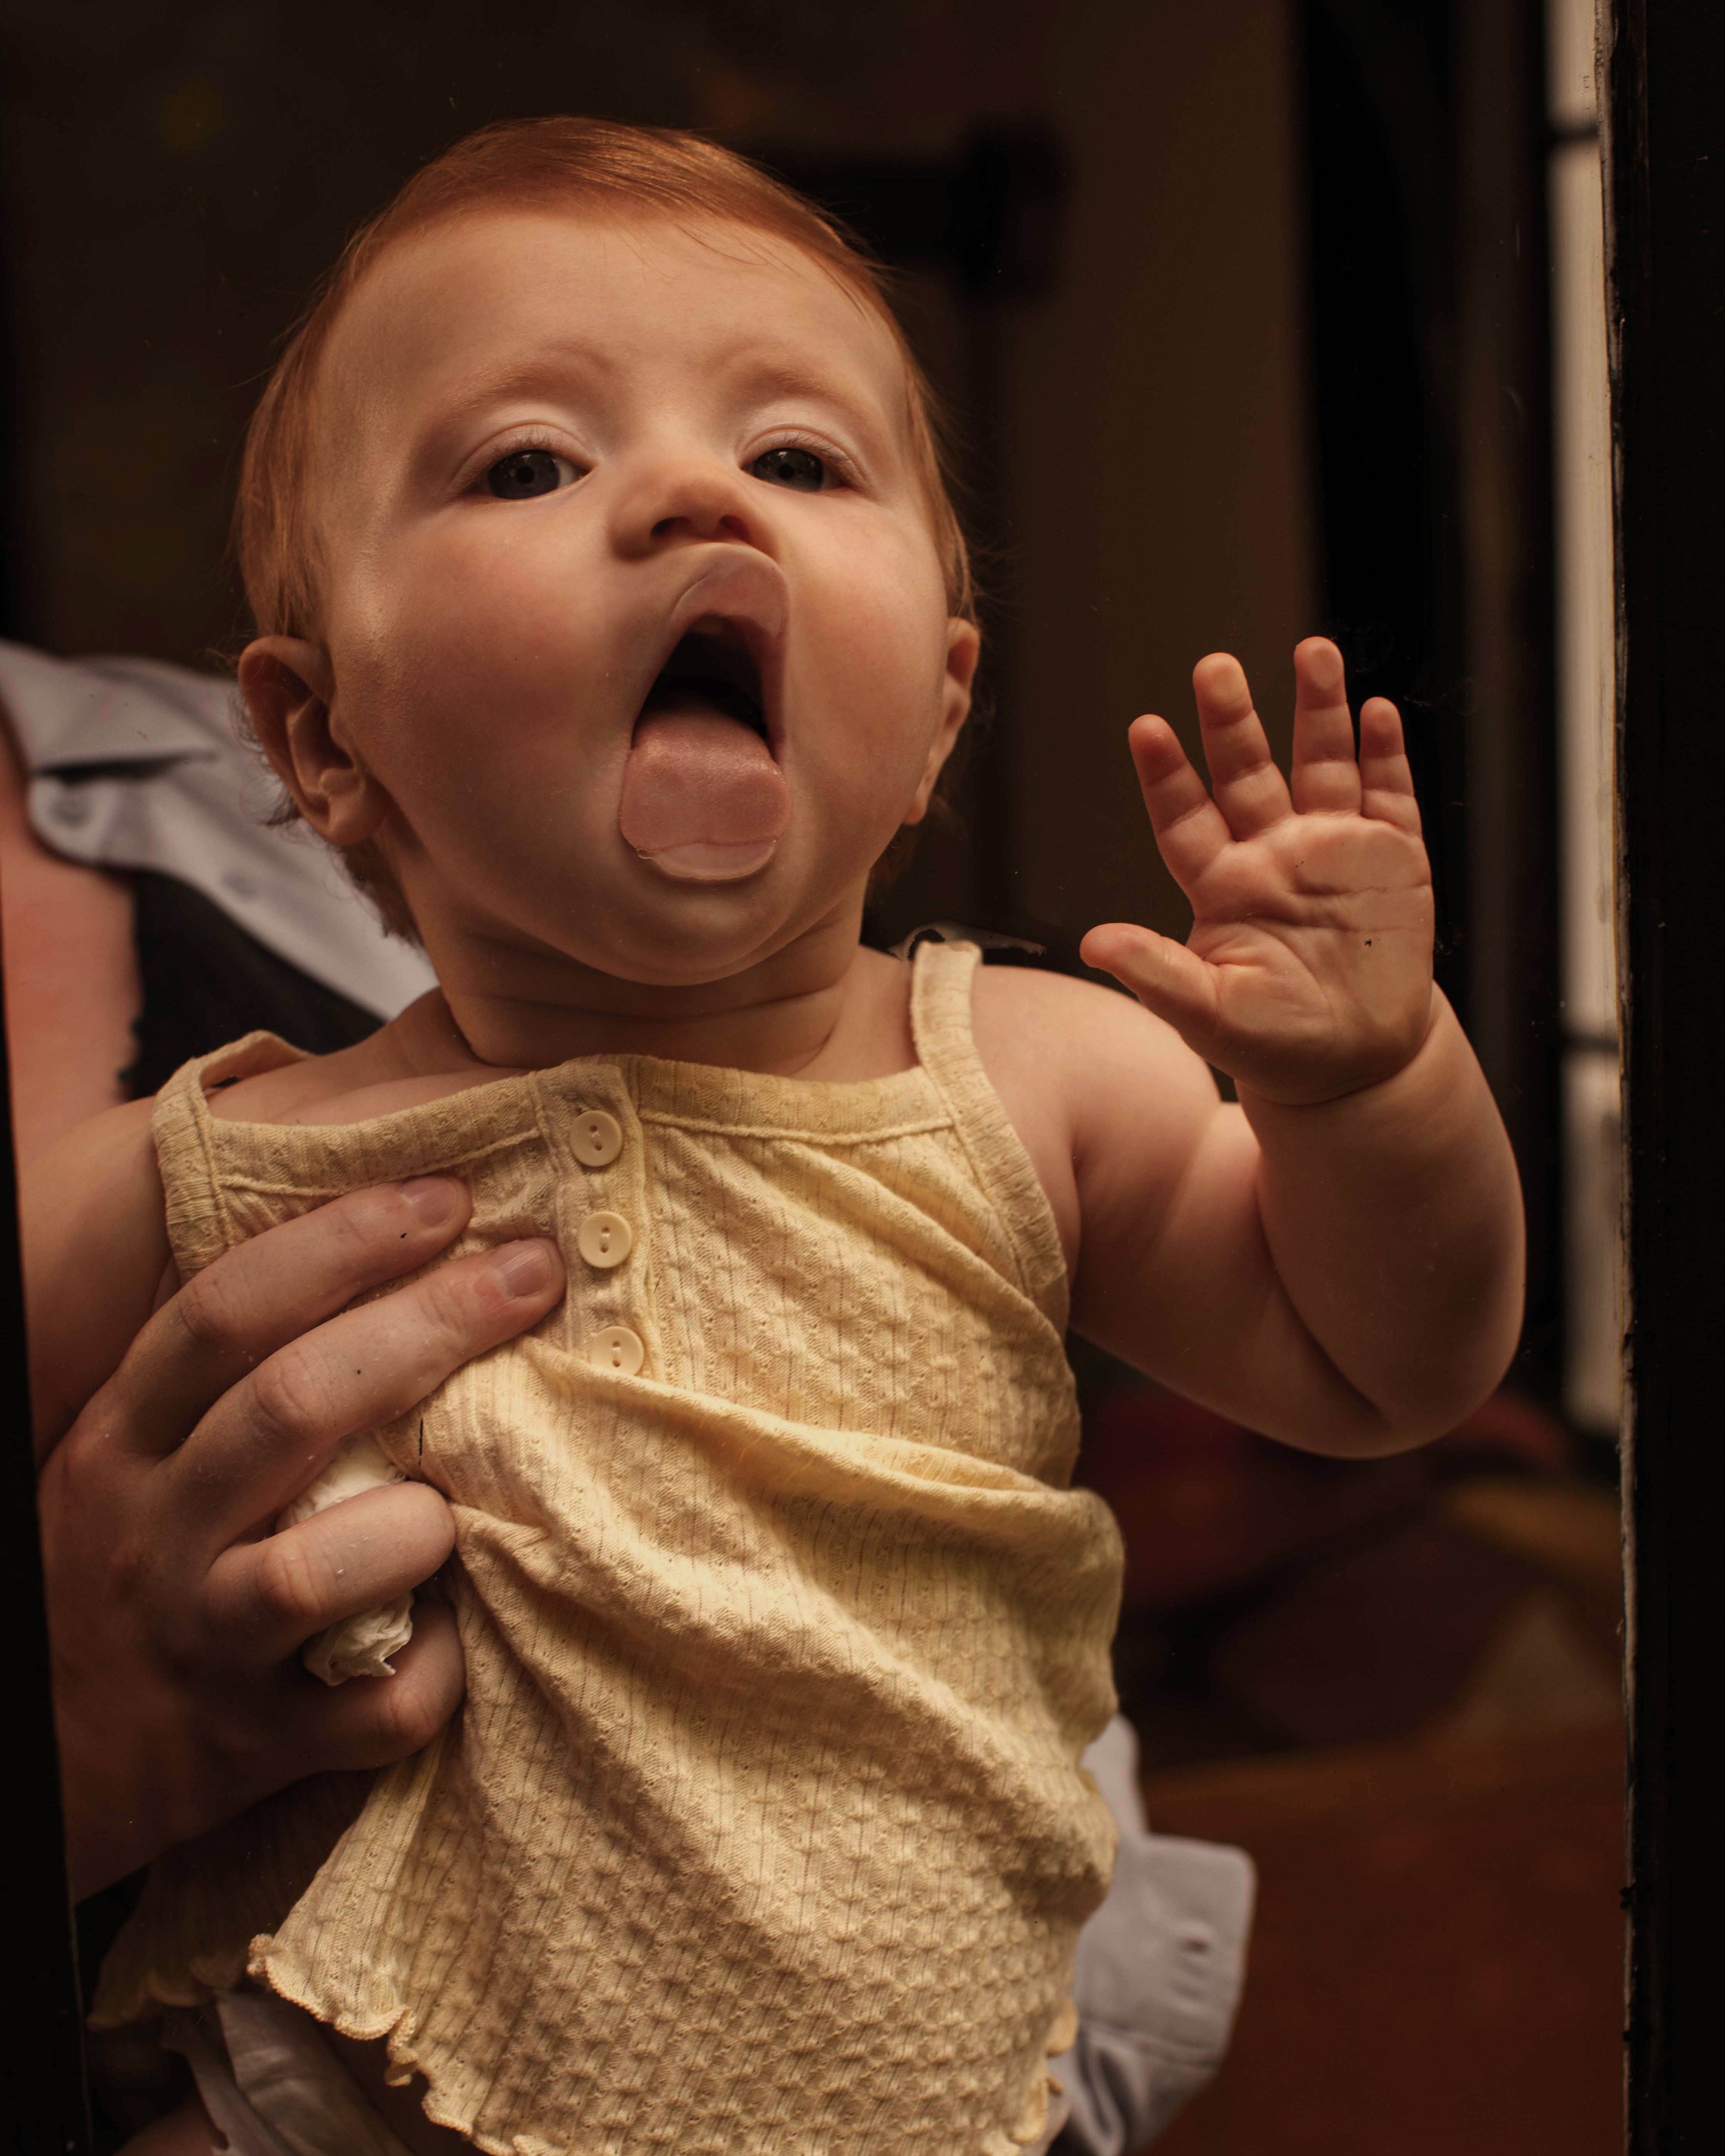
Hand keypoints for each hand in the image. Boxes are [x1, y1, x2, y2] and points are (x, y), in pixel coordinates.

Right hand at [37, 1177, 563, 1899]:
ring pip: (318, 1570)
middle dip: (429, 1326)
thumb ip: (227, 1376)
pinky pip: (376, 1707)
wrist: (46, 1758)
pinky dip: (438, 1669)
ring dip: (419, 1524)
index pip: (223, 1315)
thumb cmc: (129, 1571)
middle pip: (291, 1406)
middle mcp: (154, 1532)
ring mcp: (205, 1641)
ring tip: (459, 1506)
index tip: (448, 1200)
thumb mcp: (135, 1457)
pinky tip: (456, 1633)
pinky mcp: (258, 1745)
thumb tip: (393, 1245)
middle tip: (533, 1273)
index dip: (341, 1245)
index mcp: (122, 1441)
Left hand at [1080, 638, 1434, 1105]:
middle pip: (1248, 772)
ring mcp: (1334, 848)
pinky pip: (1389, 795)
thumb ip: (1157, 974)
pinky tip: (1376, 713)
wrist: (1356, 1062)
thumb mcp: (1209, 1015)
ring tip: (1312, 651)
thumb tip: (1092, 944)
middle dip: (1233, 720)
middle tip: (1214, 666)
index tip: (1145, 727)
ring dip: (1318, 709)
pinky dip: (1384, 756)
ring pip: (1322, 764)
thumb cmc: (1272, 1042)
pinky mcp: (1393, 858)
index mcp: (1222, 884)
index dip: (1167, 774)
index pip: (1185, 817)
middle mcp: (1273, 851)